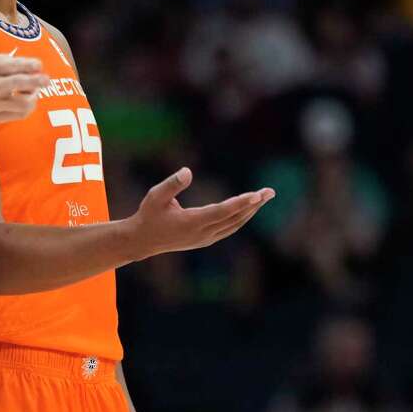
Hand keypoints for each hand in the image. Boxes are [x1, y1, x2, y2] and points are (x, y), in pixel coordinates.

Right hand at [126, 167, 273, 259]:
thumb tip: (188, 171)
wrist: (142, 240)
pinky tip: (248, 209)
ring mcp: (205, 239)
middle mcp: (202, 233)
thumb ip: (172, 184)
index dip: (240, 203)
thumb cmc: (149, 214)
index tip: (256, 195)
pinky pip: (229, 228)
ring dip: (250, 211)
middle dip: (253, 205)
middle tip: (270, 192)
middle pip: (234, 218)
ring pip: (234, 225)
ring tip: (264, 197)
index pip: (221, 212)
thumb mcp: (155, 196)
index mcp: (191, 222)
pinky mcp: (205, 240)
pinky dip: (241, 218)